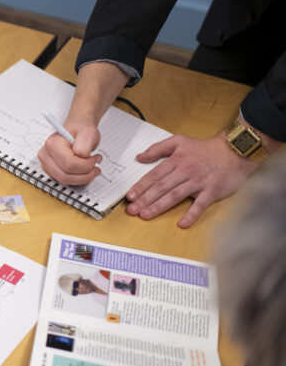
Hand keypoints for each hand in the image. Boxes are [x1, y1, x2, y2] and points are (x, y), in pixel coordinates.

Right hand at [37, 118, 102, 184]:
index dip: (86, 165)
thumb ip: (85, 143)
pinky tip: (84, 170)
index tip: (96, 159)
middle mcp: (45, 155)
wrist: (76, 130)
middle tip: (96, 167)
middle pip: (65, 175)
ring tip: (92, 168)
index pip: (69, 164)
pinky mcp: (51, 171)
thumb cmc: (80, 130)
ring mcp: (46, 165)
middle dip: (85, 174)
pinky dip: (77, 179)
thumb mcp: (89, 132)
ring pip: (65, 180)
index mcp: (52, 144)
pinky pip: (65, 181)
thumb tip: (82, 157)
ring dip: (82, 178)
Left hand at [124, 135, 258, 227]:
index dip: (141, 186)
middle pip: (162, 187)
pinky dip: (192, 214)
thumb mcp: (180, 141)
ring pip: (176, 195)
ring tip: (146, 215)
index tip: (130, 196)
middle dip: (145, 199)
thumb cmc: (205, 149)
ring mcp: (199, 182)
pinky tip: (182, 224)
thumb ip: (158, 148)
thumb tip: (139, 157)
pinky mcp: (212, 191)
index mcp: (176, 160)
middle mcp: (186, 171)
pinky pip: (200, 204)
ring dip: (160, 206)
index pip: (155, 175)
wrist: (235, 151)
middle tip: (132, 210)